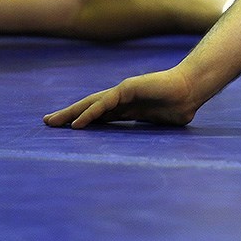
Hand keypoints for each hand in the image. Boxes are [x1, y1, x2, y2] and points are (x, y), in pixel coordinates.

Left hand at [43, 69, 198, 128]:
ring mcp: (123, 92)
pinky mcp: (128, 88)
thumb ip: (148, 129)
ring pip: (91, 103)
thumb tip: (150, 151)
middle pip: (89, 107)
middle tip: (48, 123)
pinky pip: (105, 103)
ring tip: (53, 122)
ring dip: (71, 113)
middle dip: (68, 115)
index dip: (85, 121)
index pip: (100, 114)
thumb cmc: (181, 106)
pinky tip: (77, 123)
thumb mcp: (159, 124)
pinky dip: (90, 113)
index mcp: (128, 108)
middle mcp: (122, 98)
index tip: (70, 130)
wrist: (192, 89)